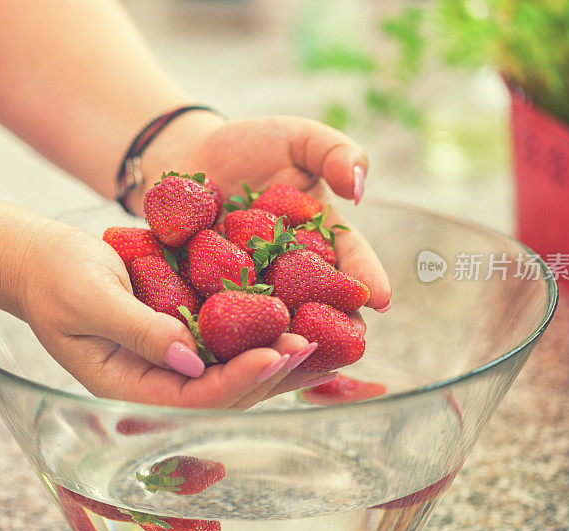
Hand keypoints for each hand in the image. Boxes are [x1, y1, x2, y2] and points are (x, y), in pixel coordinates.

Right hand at [2, 222, 311, 408]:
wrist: (41, 261)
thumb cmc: (54, 277)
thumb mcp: (89, 299)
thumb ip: (137, 330)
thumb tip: (190, 358)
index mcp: (126, 386)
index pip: (192, 397)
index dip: (237, 379)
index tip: (275, 354)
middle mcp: (155, 382)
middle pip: (223, 392)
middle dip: (268, 372)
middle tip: (310, 348)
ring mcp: (170, 361)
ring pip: (230, 370)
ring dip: (273, 358)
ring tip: (317, 342)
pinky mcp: (180, 334)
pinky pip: (224, 341)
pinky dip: (258, 333)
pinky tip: (292, 319)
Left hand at [131, 114, 392, 392]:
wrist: (187, 157)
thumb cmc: (250, 146)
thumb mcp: (298, 139)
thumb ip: (334, 152)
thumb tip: (359, 186)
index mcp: (322, 241)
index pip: (350, 261)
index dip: (366, 278)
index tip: (381, 299)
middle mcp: (293, 274)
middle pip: (320, 303)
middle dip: (336, 324)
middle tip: (350, 345)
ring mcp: (253, 290)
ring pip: (276, 321)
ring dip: (288, 339)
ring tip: (297, 355)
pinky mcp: (213, 299)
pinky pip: (225, 319)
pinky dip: (233, 336)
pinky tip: (238, 354)